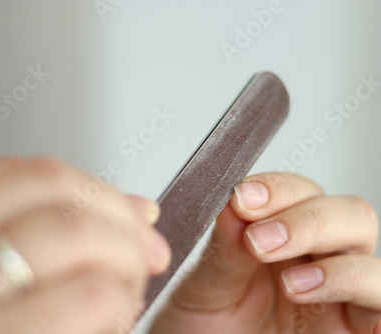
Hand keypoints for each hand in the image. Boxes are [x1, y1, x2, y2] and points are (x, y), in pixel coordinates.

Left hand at [0, 157, 170, 333]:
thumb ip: (72, 322)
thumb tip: (131, 279)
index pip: (91, 294)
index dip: (131, 293)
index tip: (130, 297)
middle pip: (74, 226)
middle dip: (129, 239)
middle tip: (139, 255)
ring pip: (45, 177)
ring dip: (102, 196)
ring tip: (116, 219)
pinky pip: (1, 165)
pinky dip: (54, 179)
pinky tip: (71, 198)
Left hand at [150, 173, 380, 333]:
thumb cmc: (200, 325)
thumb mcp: (205, 286)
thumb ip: (224, 249)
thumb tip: (233, 204)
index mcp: (279, 236)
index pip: (300, 193)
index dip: (278, 190)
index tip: (244, 201)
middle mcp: (315, 259)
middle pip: (349, 215)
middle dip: (308, 222)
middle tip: (259, 241)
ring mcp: (338, 297)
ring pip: (371, 262)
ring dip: (337, 267)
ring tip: (290, 285)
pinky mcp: (350, 330)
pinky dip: (373, 301)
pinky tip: (345, 311)